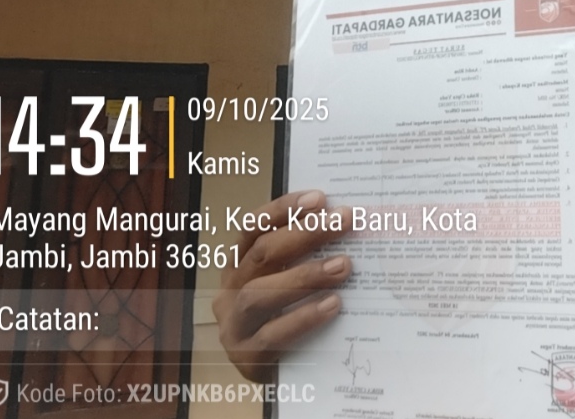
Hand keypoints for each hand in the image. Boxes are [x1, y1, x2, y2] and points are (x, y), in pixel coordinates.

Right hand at [212, 189, 352, 381]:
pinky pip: (273, 334)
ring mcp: (233, 325)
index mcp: (238, 266)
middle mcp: (230, 291)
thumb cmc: (288, 318)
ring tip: (343, 265)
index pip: (253, 228)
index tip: (319, 198)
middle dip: (304, 234)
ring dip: (304, 275)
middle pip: (262, 254)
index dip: (283, 210)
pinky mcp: (246, 356)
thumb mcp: (290, 283)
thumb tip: (344, 223)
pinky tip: (333, 305)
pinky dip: (303, 317)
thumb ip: (304, 257)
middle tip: (343, 221)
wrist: (280, 377)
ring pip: (260, 293)